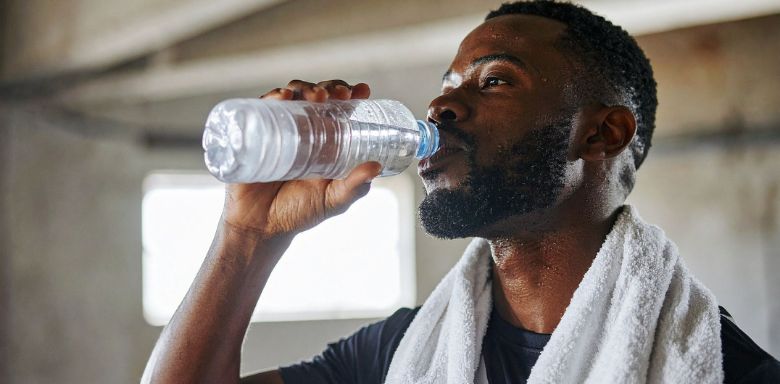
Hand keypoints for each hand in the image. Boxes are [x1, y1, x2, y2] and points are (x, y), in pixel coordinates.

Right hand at [222, 80, 379, 241]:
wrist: (259, 228)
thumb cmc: (297, 213)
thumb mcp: (333, 201)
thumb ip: (354, 187)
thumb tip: (376, 167)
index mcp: (325, 141)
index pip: (340, 109)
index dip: (351, 94)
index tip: (362, 90)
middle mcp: (302, 131)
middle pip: (317, 97)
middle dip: (331, 87)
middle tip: (339, 94)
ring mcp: (278, 130)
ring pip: (293, 96)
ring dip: (306, 87)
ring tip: (317, 96)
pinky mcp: (254, 133)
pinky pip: (262, 108)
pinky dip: (273, 96)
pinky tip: (284, 96)